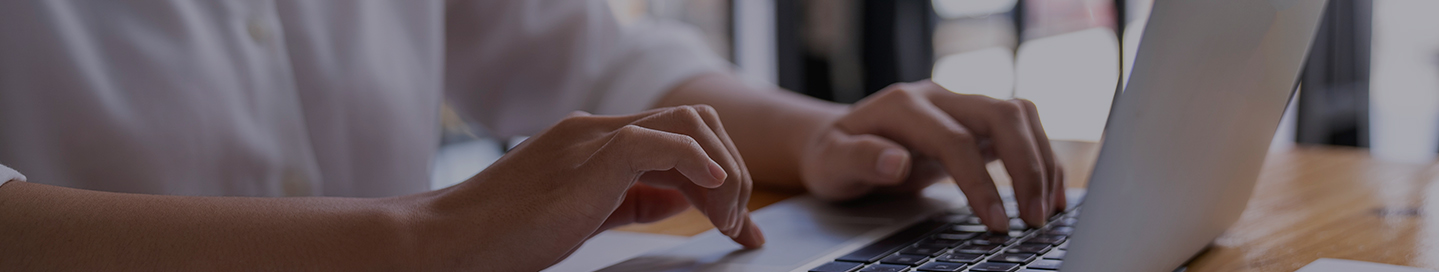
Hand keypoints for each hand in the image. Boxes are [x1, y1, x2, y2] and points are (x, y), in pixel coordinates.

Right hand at [415, 105, 762, 270]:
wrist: (448, 241)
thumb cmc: (503, 236)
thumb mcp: (583, 214)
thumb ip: (630, 200)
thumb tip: (674, 199)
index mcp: (594, 140)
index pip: (680, 136)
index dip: (722, 178)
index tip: (741, 226)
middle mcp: (596, 130)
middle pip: (695, 123)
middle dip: (734, 174)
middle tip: (741, 228)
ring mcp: (591, 140)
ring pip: (688, 125)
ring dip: (724, 172)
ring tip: (726, 221)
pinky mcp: (588, 160)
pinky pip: (660, 140)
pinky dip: (700, 162)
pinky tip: (716, 192)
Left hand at [798, 80, 1064, 231]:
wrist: (836, 140)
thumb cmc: (833, 156)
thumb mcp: (831, 164)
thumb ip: (860, 160)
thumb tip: (896, 162)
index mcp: (902, 106)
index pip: (955, 139)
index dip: (980, 182)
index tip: (997, 223)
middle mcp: (937, 97)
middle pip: (1001, 115)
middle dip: (1027, 166)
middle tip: (1033, 218)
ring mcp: (958, 105)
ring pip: (1018, 115)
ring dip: (1041, 160)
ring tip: (1047, 210)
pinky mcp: (973, 121)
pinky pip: (1019, 129)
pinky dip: (1039, 158)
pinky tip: (1047, 194)